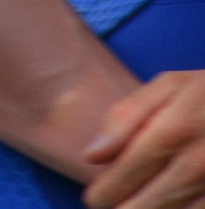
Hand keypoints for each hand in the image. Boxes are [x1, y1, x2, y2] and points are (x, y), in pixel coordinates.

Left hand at [86, 71, 204, 207]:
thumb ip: (125, 117)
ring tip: (139, 201)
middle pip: (147, 205)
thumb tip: (91, 156)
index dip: (104, 193)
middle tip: (114, 203)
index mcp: (175, 132)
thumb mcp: (168, 87)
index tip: (94, 198)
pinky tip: (168, 204)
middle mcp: (198, 165)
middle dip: (123, 208)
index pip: (127, 174)